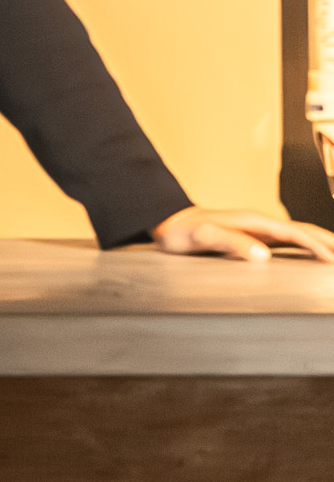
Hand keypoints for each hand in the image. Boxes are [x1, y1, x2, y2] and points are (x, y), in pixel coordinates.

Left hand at [147, 204, 333, 263]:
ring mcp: (257, 229)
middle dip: (328, 241)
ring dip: (320, 242)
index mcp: (253, 222)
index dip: (316, 246)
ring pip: (298, 234)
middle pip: (303, 230)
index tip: (333, 259)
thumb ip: (230, 242)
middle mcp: (259, 223)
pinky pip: (287, 241)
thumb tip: (263, 254)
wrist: (165, 221)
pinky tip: (310, 255)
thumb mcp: (201, 237)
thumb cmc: (180, 231)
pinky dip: (305, 246)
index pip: (295, 233)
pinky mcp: (253, 236)